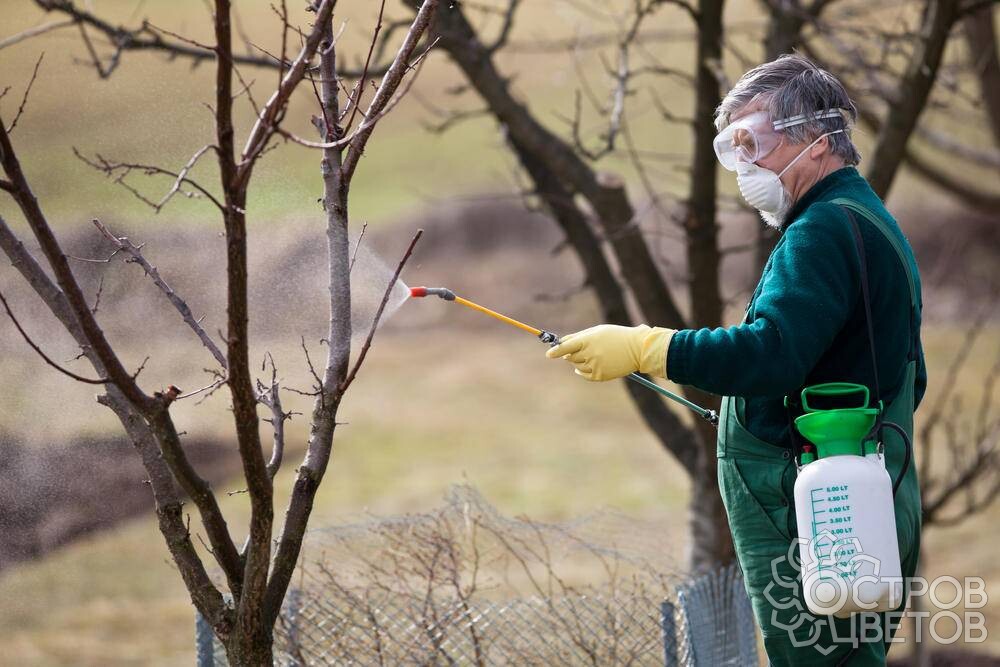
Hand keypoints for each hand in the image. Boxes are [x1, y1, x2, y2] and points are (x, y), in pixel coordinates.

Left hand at [545, 324, 674, 380]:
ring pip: (577, 366)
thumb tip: (561, 344)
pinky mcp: (600, 376)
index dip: (555, 351)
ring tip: (594, 355)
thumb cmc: (615, 336)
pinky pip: (584, 375)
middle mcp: (590, 353)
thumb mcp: (597, 331)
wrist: (637, 348)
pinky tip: (590, 365)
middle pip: (570, 357)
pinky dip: (583, 371)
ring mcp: (595, 366)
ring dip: (580, 361)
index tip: (548, 354)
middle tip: (582, 349)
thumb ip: (578, 337)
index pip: (566, 347)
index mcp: (588, 340)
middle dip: (571, 354)